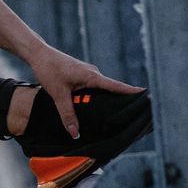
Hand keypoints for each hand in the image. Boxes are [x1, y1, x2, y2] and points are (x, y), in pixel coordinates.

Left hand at [26, 43, 142, 139]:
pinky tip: (92, 107)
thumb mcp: (58, 95)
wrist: (39, 54)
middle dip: (120, 102)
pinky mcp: (83, 75)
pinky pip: (94, 88)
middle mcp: (94, 74)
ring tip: (112, 116)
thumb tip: (75, 133)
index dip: (132, 92)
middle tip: (129, 116)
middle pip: (112, 91)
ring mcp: (89, 74)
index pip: (117, 87)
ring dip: (105, 101)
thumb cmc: (49, 70)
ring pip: (101, 91)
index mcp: (92, 76)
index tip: (147, 96)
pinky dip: (95, 97)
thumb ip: (68, 115)